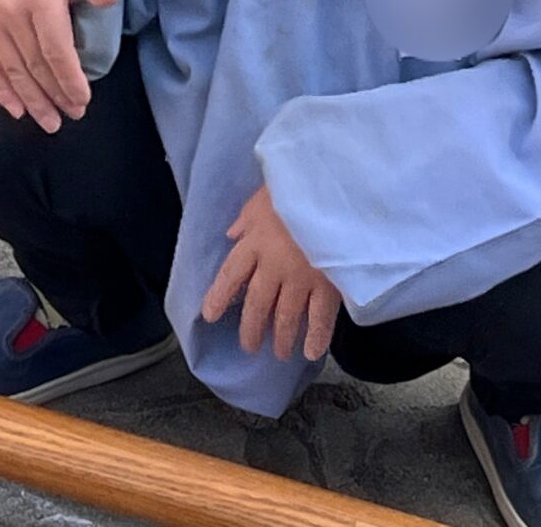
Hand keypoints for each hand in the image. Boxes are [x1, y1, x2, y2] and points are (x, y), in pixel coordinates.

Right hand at [0, 0, 119, 131]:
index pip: (56, 51)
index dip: (69, 81)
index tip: (82, 101)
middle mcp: (10, 13)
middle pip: (35, 66)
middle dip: (55, 96)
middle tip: (72, 115)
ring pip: (13, 72)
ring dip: (32, 101)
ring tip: (49, 122)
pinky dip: (2, 92)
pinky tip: (16, 111)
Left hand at [200, 185, 340, 361]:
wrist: (330, 188)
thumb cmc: (296, 187)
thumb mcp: (262, 196)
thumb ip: (247, 218)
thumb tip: (232, 234)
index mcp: (254, 242)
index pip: (230, 275)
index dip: (218, 297)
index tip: (209, 316)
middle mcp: (273, 266)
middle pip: (256, 304)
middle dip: (251, 329)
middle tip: (249, 346)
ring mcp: (301, 278)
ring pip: (285, 317)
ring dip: (280, 338)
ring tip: (278, 353)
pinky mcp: (328, 284)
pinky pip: (320, 318)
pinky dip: (315, 338)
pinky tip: (310, 353)